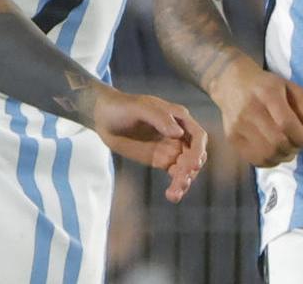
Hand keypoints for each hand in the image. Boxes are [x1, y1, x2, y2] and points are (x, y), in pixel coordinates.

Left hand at [91, 90, 207, 202]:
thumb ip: (159, 117)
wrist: (104, 118)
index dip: (198, 151)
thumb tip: (178, 133)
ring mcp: (171, 148)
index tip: (192, 165)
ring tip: (174, 194)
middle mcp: (179, 134)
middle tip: (180, 180)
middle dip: (191, 169)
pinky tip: (171, 196)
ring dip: (184, 182)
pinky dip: (176, 186)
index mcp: (179, 118)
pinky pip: (175, 175)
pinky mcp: (161, 160)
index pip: (198, 136)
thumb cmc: (122, 106)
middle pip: (195, 155)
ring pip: (186, 169)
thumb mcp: (138, 107)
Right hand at [209, 55, 302, 168]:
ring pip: (267, 154)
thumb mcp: (291, 88)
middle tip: (298, 144)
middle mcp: (250, 111)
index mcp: (267, 94)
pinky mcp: (232, 138)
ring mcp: (238, 126)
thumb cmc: (266, 85)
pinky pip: (256, 159)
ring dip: (284, 156)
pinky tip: (274, 152)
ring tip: (287, 148)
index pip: (287, 124)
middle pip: (277, 142)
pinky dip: (270, 160)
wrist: (231, 83)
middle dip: (295, 148)